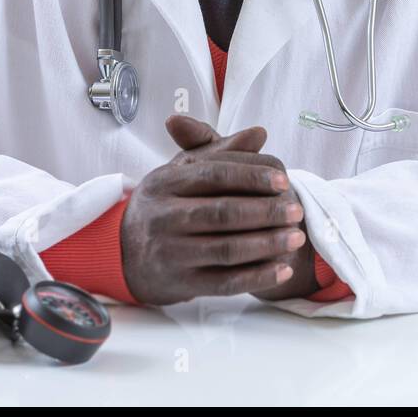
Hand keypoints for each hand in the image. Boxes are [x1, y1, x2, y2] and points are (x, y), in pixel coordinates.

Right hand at [119, 115, 307, 304]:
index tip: (283, 181)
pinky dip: (257, 277)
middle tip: (296, 210)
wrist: (122, 251)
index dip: (251, 176)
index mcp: (165, 183)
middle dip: (265, 212)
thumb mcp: (182, 172)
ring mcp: (170, 253)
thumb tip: (258, 133)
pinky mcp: (180, 283)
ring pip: (226, 249)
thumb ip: (220, 152)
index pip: (214, 174)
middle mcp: (164, 217)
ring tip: (296, 238)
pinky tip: (282, 269)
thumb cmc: (163, 205)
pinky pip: (225, 282)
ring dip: (267, 244)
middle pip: (222, 213)